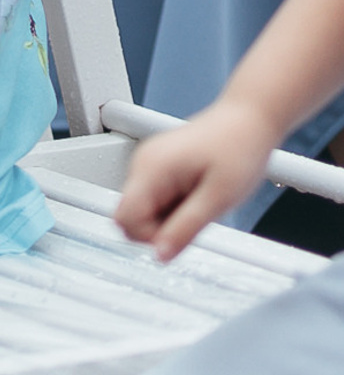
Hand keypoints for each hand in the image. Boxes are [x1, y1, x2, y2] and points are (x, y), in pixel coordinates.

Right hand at [115, 100, 275, 259]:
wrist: (250, 118)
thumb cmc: (239, 148)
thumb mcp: (217, 199)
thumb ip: (185, 229)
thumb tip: (160, 256)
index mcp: (152, 168)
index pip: (125, 218)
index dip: (151, 237)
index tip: (181, 235)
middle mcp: (143, 162)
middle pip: (132, 215)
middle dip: (161, 228)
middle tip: (196, 217)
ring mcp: (150, 161)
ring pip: (145, 209)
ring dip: (171, 217)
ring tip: (201, 201)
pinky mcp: (160, 164)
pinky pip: (156, 198)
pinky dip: (175, 205)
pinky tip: (197, 194)